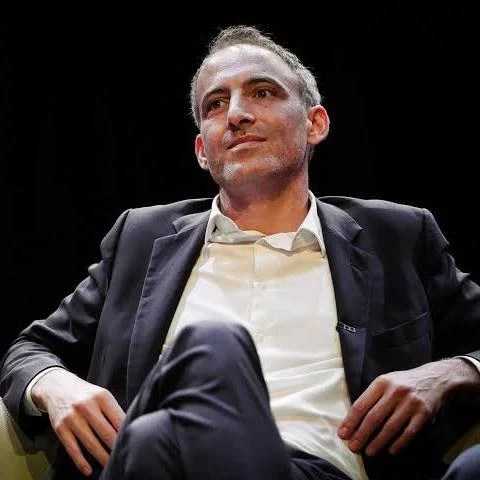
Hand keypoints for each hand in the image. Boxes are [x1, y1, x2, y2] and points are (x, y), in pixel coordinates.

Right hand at [31, 369, 124, 475]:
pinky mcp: (61, 428)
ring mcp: (72, 418)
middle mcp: (87, 407)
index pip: (118, 419)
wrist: (58, 387)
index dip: (125, 433)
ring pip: (91, 444)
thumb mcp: (102, 395)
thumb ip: (113, 410)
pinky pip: (72, 449)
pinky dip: (81, 462)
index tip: (131, 444)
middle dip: (115, 448)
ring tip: (110, 465)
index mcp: (102, 397)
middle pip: (106, 433)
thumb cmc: (86, 394)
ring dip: (102, 457)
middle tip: (123, 458)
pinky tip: (88, 471)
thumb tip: (127, 429)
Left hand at [338, 358, 479, 456]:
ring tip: (369, 452)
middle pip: (374, 417)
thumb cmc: (403, 383)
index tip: (343, 434)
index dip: (351, 421)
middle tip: (353, 447)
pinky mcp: (424, 413)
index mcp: (381, 383)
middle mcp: (395, 391)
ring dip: (378, 442)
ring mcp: (410, 403)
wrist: (435, 378)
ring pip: (390, 427)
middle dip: (361, 434)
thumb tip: (354, 420)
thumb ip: (372, 397)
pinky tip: (390, 451)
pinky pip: (409, 432)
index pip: (361, 404)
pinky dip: (399, 443)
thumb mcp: (386, 382)